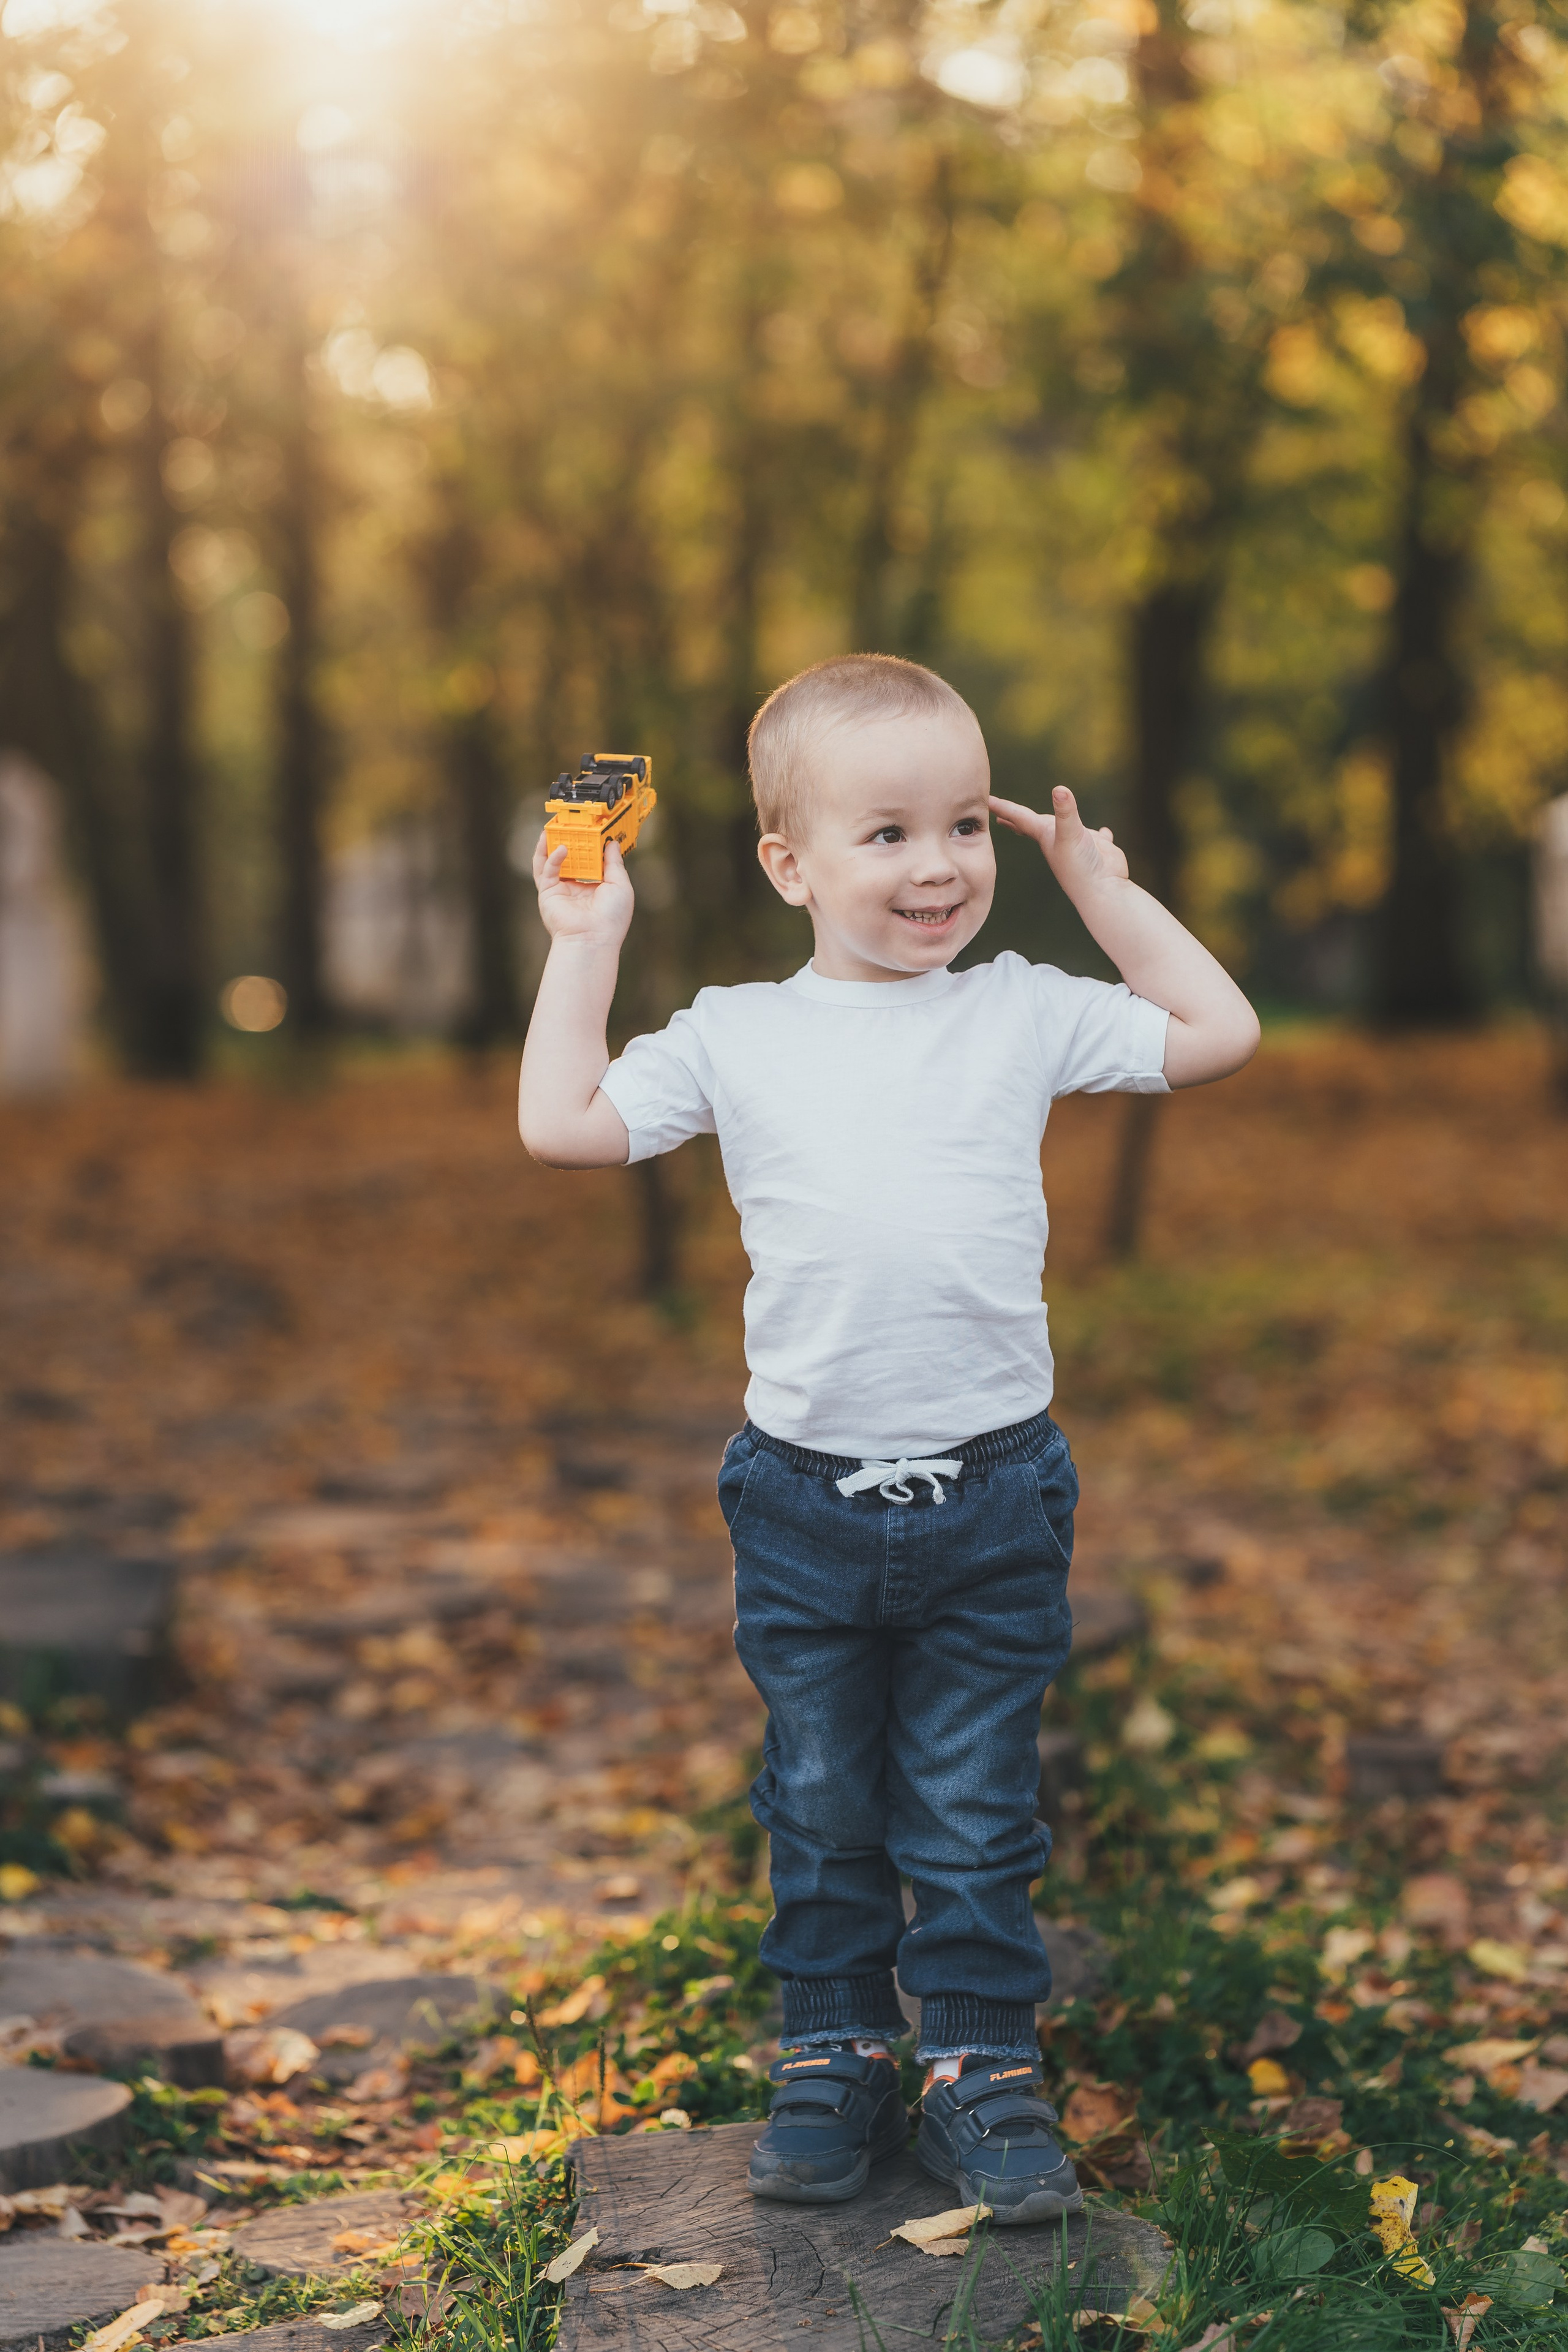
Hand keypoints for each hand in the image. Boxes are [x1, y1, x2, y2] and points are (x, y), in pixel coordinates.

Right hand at [532, 830, 634, 948]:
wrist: (594, 939)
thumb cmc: (611, 918)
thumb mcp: (621, 885)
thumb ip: (614, 863)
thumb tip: (611, 843)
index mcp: (594, 886)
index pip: (589, 859)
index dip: (590, 844)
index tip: (593, 828)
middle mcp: (575, 887)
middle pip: (569, 857)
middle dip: (568, 839)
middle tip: (569, 822)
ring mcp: (560, 890)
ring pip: (551, 861)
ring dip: (551, 844)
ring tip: (554, 827)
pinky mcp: (547, 893)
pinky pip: (546, 870)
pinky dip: (552, 858)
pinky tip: (562, 848)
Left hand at [989, 787, 1129, 893]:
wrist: (1103, 892)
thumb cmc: (1081, 867)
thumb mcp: (1071, 835)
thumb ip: (1065, 812)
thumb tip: (1060, 789)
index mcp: (1046, 836)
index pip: (1020, 817)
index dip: (1003, 807)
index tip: (986, 799)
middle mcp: (1059, 839)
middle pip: (1033, 825)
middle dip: (1017, 817)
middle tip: (1000, 812)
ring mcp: (1079, 845)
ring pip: (1065, 830)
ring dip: (1056, 823)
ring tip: (1046, 820)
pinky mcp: (1099, 849)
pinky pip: (1098, 838)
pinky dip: (1101, 834)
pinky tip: (1105, 832)